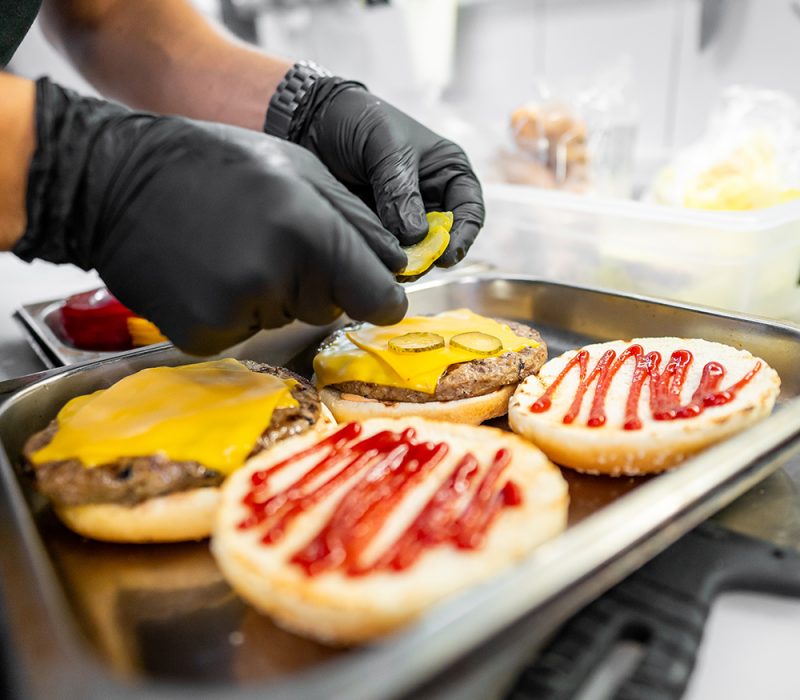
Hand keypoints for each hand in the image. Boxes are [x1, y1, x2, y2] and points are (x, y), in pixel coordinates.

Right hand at [15, 79, 407, 354]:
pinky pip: (244, 334)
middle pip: (330, 308)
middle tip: (273, 243)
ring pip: (286, 320)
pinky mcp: (202, 335)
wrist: (114, 183)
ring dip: (273, 295)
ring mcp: (235, 310)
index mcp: (306, 227)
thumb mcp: (297, 169)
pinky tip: (209, 275)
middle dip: (316, 283)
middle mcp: (274, 275)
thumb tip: (396, 267)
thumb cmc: (214, 165)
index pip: (376, 295)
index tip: (380, 297)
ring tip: (233, 251)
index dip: (381, 297)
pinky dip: (235, 313)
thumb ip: (355, 221)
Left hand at [287, 79, 484, 265]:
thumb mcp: (385, 148)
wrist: (310, 120)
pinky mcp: (376, 228)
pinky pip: (385, 251)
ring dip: (404, 262)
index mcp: (447, 171)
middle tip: (412, 268)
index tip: (445, 256)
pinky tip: (371, 261)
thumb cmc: (357, 120)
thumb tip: (416, 236)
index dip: (463, 237)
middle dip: (430, 256)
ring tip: (389, 267)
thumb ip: (400, 190)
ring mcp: (402, 215)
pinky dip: (382, 259)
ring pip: (414, 251)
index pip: (469, 211)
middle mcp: (430, 197)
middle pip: (443, 239)